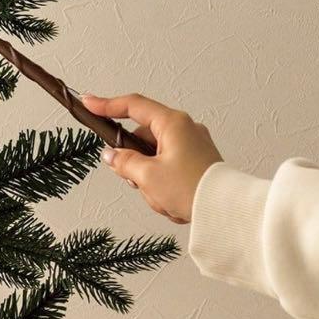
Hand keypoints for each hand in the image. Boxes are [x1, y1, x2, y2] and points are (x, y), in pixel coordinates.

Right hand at [81, 93, 222, 223]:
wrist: (230, 215)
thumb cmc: (192, 190)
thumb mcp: (148, 176)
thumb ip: (124, 162)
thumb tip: (112, 155)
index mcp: (173, 123)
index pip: (133, 106)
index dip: (107, 104)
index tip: (89, 102)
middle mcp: (185, 129)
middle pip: (142, 138)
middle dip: (135, 162)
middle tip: (135, 180)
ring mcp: (194, 146)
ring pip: (154, 157)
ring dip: (150, 179)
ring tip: (163, 198)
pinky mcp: (199, 163)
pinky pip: (169, 168)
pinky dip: (164, 183)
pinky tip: (172, 202)